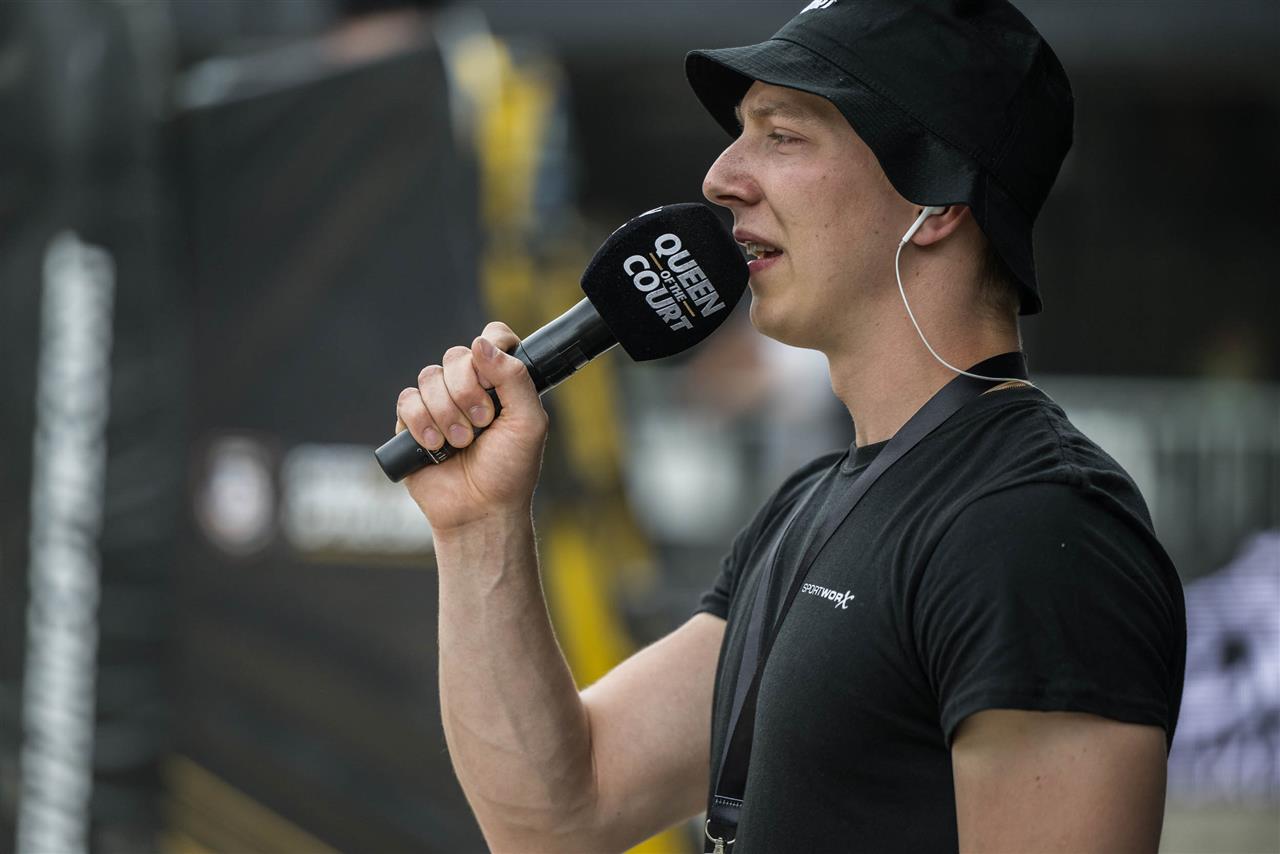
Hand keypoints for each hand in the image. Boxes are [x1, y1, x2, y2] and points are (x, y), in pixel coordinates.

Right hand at [394, 322, 548, 534]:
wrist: (480, 510)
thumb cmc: (510, 470)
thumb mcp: (529, 422)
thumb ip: (515, 378)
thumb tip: (482, 344)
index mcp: (500, 382)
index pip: (492, 338)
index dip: (490, 347)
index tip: (494, 377)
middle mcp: (469, 387)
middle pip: (456, 356)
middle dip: (469, 391)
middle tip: (483, 423)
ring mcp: (439, 403)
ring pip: (429, 377)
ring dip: (447, 412)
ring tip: (461, 443)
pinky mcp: (412, 422)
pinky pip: (407, 401)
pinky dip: (422, 423)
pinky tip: (436, 446)